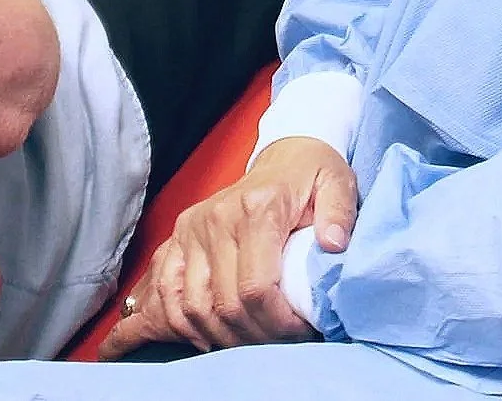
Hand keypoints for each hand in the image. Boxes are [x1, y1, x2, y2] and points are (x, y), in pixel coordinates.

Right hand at [97, 136, 356, 357]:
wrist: (286, 155)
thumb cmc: (313, 176)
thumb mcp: (338, 184)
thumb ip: (340, 213)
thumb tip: (332, 245)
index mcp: (255, 209)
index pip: (255, 288)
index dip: (275, 323)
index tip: (299, 332)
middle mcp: (214, 220)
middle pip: (222, 305)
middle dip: (252, 337)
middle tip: (278, 345)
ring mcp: (190, 230)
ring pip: (189, 306)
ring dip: (215, 337)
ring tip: (244, 346)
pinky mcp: (177, 239)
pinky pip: (161, 290)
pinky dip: (164, 322)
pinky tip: (163, 341)